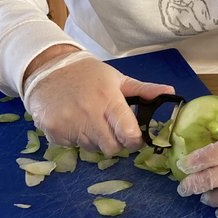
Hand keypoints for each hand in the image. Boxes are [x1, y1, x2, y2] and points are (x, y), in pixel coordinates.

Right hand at [23, 51, 174, 155]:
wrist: (47, 68)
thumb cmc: (86, 74)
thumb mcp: (116, 78)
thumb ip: (143, 89)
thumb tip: (170, 92)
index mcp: (109, 100)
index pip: (129, 134)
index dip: (134, 140)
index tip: (133, 136)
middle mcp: (89, 114)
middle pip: (112, 148)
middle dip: (115, 142)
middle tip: (109, 127)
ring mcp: (70, 125)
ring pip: (92, 149)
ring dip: (95, 140)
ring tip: (88, 120)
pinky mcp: (54, 132)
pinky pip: (73, 146)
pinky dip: (75, 138)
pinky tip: (73, 121)